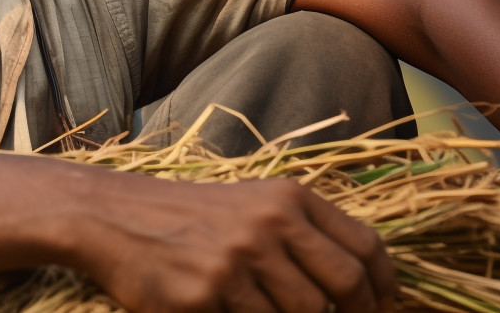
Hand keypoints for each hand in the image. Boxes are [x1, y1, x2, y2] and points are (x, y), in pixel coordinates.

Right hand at [78, 175, 394, 312]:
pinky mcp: (210, 294)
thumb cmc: (190, 217)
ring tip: (261, 305)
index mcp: (288, 198)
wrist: (114, 217)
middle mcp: (271, 223)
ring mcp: (241, 259)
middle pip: (346, 288)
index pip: (365, 247)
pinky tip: (228, 308)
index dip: (385, 288)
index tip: (384, 308)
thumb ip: (303, 235)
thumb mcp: (252, 206)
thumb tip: (358, 290)